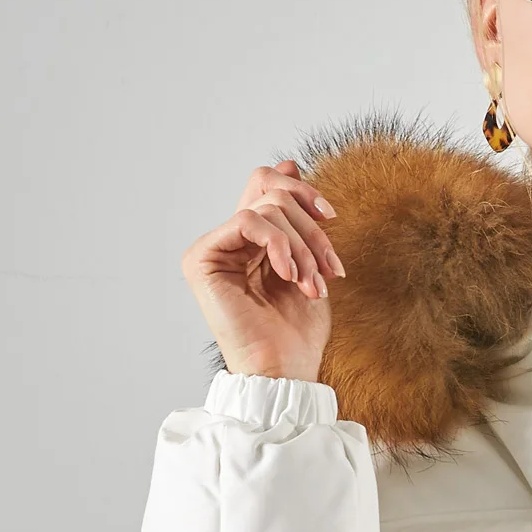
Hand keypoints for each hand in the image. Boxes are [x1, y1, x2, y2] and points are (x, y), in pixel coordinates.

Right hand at [180, 158, 345, 380]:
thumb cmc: (297, 330)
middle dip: (311, 229)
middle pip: (271, 193)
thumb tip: (290, 162)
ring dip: (301, 246)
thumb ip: (298, 218)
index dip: (301, 190)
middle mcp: (227, 241)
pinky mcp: (202, 258)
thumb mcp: (309, 263)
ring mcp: (212, 248)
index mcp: (251, 241)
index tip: (330, 216)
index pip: (268, 187)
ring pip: (266, 207)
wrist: (285, 370)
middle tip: (329, 269)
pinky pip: (247, 221)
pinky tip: (290, 276)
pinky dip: (279, 245)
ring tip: (311, 283)